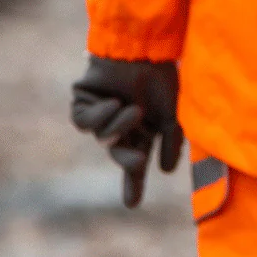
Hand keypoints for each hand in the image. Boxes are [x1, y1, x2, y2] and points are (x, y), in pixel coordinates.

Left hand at [68, 58, 181, 206]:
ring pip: (101, 137)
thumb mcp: (173, 115)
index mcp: (141, 131)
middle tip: (138, 162)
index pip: (135, 163)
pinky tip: (112, 102)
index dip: (133, 185)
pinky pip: (84, 121)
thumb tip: (167, 171)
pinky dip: (99, 115)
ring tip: (132, 109)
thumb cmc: (160, 79)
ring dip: (117, 127)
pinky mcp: (83, 101)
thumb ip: (171, 142)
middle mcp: (119, 125)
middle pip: (118, 154)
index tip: (132, 206)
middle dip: (126, 161)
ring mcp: (100, 114)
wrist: (143, 50)